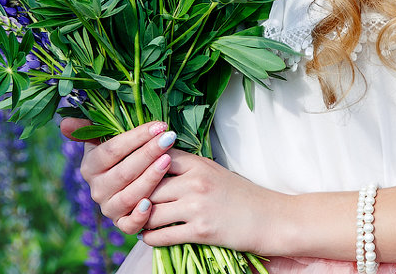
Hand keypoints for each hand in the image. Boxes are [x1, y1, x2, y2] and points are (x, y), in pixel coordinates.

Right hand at [59, 118, 176, 233]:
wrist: (127, 183)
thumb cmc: (121, 154)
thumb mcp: (103, 138)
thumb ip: (86, 128)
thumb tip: (64, 124)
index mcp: (90, 166)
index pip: (113, 150)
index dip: (136, 137)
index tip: (158, 126)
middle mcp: (97, 190)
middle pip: (124, 172)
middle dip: (148, 153)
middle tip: (168, 139)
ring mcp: (109, 208)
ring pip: (129, 196)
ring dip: (150, 178)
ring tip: (168, 160)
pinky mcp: (122, 224)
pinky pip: (129, 225)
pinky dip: (140, 216)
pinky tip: (150, 204)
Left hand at [141, 150, 285, 253]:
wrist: (270, 219)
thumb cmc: (242, 196)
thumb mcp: (214, 172)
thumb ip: (187, 168)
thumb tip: (155, 168)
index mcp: (198, 163)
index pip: (156, 158)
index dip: (139, 168)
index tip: (128, 176)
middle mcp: (195, 181)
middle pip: (148, 187)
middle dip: (134, 196)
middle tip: (125, 203)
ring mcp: (197, 206)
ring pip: (150, 212)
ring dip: (140, 219)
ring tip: (136, 221)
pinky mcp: (201, 230)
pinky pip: (163, 235)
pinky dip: (151, 237)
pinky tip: (149, 236)